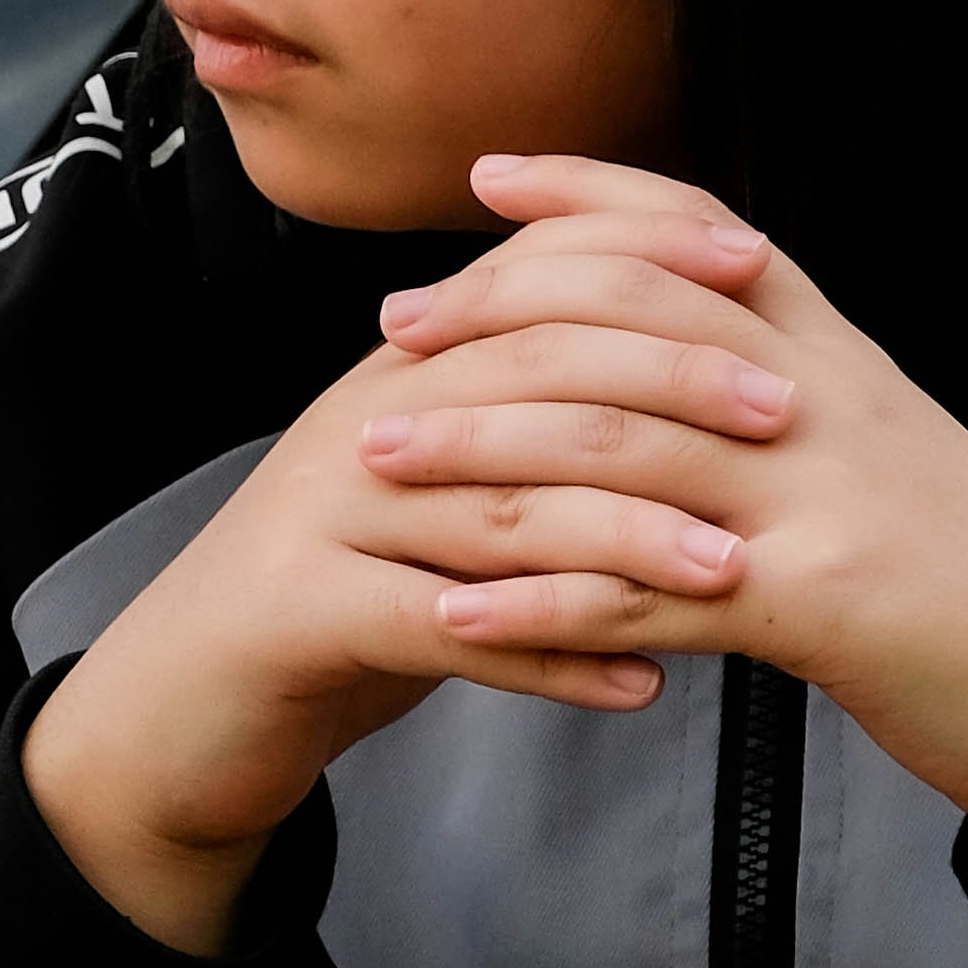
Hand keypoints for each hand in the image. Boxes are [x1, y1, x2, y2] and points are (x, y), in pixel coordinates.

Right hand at [22, 229, 789, 957]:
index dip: (643, 266)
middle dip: (664, 388)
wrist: (185, 701)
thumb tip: (674, 353)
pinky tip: (639, 685)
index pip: (532, 286)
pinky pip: (446, 633)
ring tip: (733, 568)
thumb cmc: (341, 592)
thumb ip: (526, 421)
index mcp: (403, 375)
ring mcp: (326, 517)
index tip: (764, 272)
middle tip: (782, 416)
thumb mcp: (433, 489)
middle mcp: (364, 424)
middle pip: (526, 380)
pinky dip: (550, 658)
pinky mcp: (303, 617)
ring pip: (495, 510)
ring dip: (625, 539)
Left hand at [359, 157, 967, 832]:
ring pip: (611, 443)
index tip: (486, 180)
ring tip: (378, 462)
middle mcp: (818, 396)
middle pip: (623, 320)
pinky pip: (640, 589)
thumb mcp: (878, 436)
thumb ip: (783, 378)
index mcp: (832, 347)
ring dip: (477, 453)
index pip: (693, 228)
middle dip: (489, 323)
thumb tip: (675, 340)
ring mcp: (817, 493)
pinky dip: (535, 601)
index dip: (586, 192)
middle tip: (391, 340)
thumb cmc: (965, 566)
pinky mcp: (812, 601)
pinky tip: (456, 613)